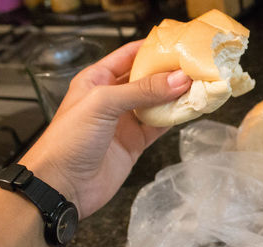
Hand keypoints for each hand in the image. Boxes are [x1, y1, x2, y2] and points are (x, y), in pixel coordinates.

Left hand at [19, 40, 191, 218]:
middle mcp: (112, 98)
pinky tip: (189, 110)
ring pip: (156, 102)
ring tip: (199, 85)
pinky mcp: (134, 142)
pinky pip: (158, 125)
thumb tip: (180, 79)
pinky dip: (173, 118)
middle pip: (146, 78)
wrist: (63, 186)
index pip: (129, 55)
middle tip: (196, 65)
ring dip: (175, 96)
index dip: (153, 48)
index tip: (180, 44)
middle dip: (169, 72)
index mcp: (98, 80)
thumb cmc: (70, 139)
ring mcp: (124, 121)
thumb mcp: (102, 104)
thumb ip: (141, 90)